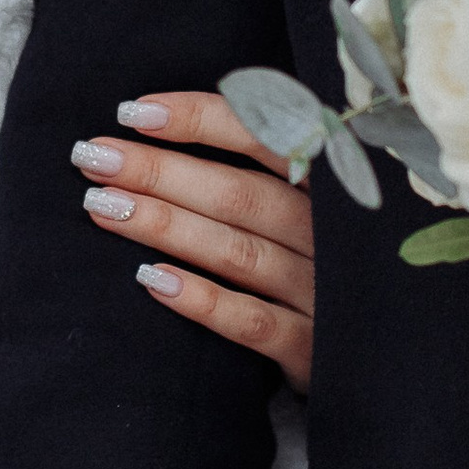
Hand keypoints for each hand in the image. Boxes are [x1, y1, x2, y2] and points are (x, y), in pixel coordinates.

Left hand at [73, 88, 316, 387]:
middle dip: (161, 172)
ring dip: (167, 226)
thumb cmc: (318, 266)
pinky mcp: (315, 350)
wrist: (375, 356)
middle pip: (240, 195)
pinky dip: (204, 300)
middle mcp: (331, 236)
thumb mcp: (307, 209)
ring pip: (239, 252)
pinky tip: (151, 280)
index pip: (267, 138)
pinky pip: (255, 323)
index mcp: (331, 189)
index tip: (132, 112)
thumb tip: (156, 126)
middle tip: (94, 157)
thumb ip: (259, 169)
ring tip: (103, 207)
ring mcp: (324, 293)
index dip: (200, 119)